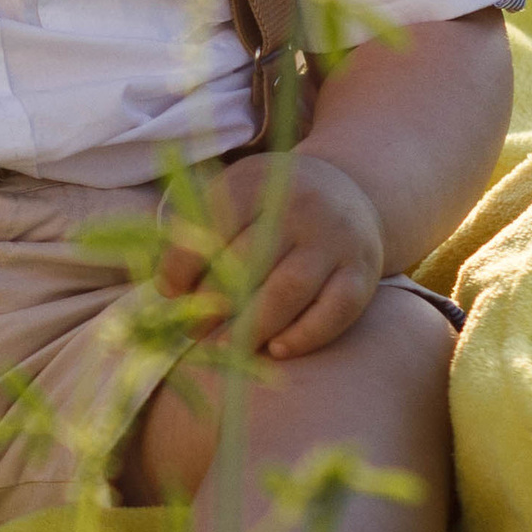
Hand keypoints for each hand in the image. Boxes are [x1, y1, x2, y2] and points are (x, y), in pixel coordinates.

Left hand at [154, 150, 383, 360]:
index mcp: (259, 182)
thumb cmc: (271, 204)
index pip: (214, 224)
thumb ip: (198, 231)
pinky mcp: (363, 271)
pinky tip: (277, 350)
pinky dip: (305, 335)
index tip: (169, 292)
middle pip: (250, 261)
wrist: (347, 191)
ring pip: (290, 290)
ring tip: (226, 349)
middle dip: (214, 302)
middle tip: (193, 330)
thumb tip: (168, 290)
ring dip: (253, 326)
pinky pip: (335, 311)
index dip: (185, 263)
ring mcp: (336, 240)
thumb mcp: (234, 195)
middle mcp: (301, 207)